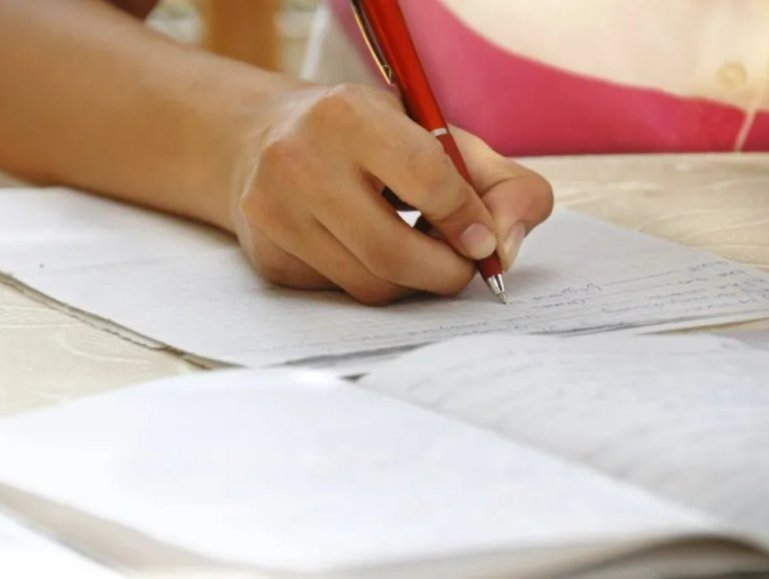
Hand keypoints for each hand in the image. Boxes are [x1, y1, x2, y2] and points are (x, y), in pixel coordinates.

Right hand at [230, 83, 552, 304]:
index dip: (467, 218)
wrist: (262, 138)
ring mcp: (273, 214)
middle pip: (392, 252)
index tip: (483, 241)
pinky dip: (371, 280)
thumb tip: (507, 247)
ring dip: (412, 283)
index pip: (426, 176)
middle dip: (446, 273)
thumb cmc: (365, 135)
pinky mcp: (267, 257)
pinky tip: (368, 250)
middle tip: (462, 268)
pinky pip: (341, 293)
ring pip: (368, 284)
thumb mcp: (433, 132)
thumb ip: (496, 181)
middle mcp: (297, 161)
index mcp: (347, 114)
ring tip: (418, 252)